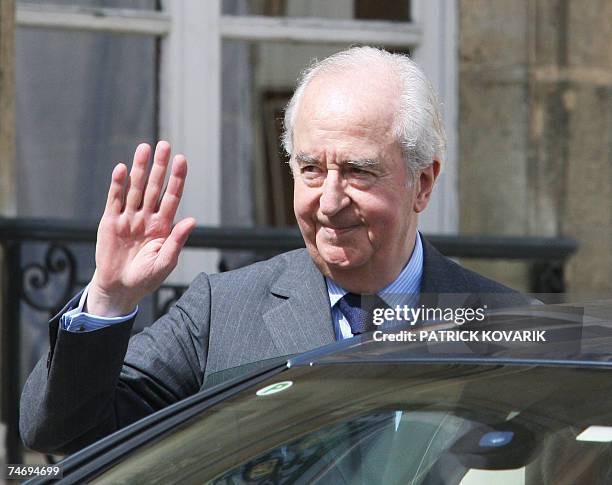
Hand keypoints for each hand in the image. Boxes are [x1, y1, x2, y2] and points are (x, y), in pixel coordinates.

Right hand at [87, 141, 195, 316]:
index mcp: (163, 225)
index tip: (182, 160)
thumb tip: (192, 220)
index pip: (172, 197)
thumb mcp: (166, 262)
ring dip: (139, 169)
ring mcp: (129, 217)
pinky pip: (115, 200)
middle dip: (160, 166)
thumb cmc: (147, 277)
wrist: (120, 288)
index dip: (177, 179)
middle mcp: (147, 217)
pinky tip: (121, 169)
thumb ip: (177, 241)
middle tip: (164, 145)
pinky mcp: (110, 222)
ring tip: (144, 148)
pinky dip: (117, 185)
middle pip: (154, 187)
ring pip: (135, 188)